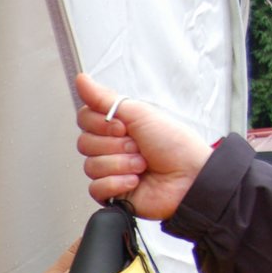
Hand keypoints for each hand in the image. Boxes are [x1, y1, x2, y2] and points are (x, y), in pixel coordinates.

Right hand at [75, 72, 213, 218]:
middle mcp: (111, 147)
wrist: (189, 178)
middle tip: (137, 146)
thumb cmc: (174, 145)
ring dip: (120, 164)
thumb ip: (104, 98)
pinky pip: (96, 188)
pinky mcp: (111, 193)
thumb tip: (82, 80)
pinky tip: (135, 180)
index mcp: (117, 126)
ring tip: (142, 164)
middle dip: (114, 146)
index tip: (122, 126)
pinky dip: (117, 183)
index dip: (100, 124)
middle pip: (84, 143)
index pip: (85, 120)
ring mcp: (110, 170)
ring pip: (91, 166)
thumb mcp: (139, 113)